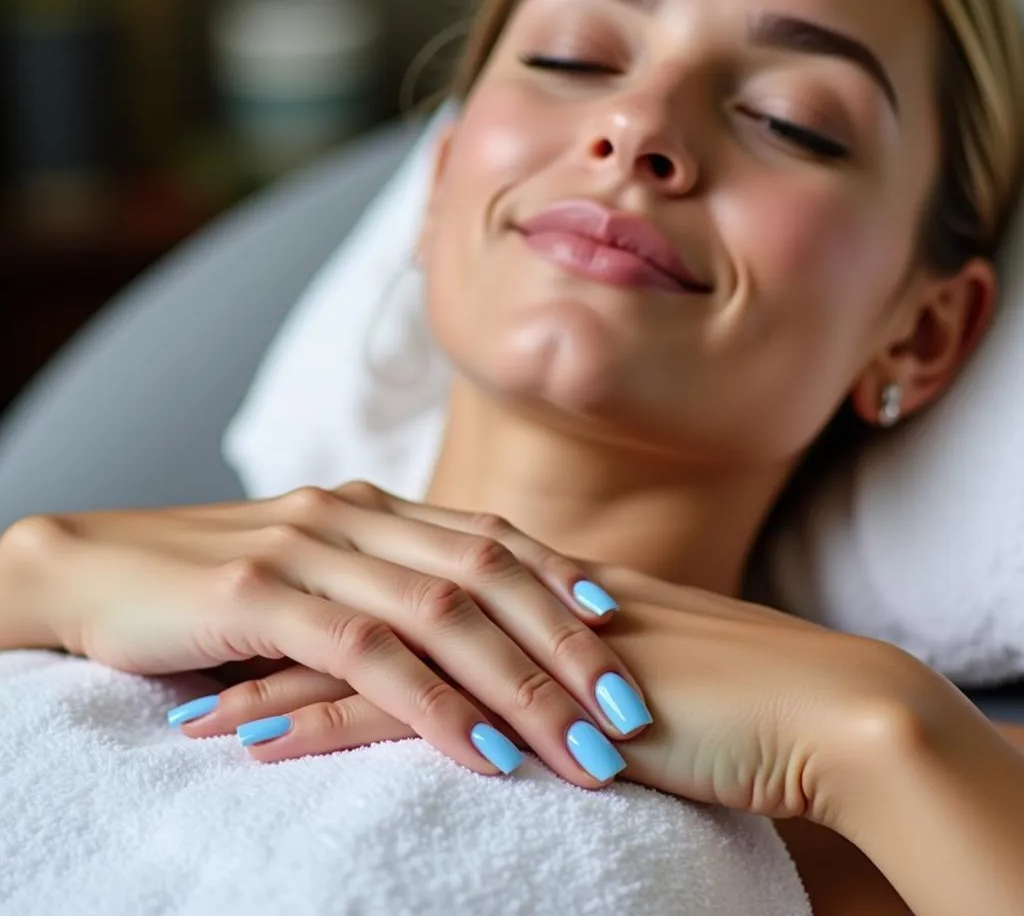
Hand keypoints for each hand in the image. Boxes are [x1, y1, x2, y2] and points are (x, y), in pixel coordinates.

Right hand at [6, 483, 650, 787]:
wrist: (94, 567)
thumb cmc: (211, 583)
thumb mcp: (312, 573)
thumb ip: (380, 583)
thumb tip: (458, 621)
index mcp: (375, 506)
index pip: (491, 538)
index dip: (561, 579)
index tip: (626, 626)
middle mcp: (356, 514)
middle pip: (489, 574)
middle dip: (568, 645)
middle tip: (632, 709)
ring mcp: (313, 549)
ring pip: (444, 614)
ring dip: (521, 687)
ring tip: (583, 751)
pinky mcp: (264, 594)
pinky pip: (372, 654)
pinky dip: (436, 705)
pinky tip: (482, 752)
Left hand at [215, 563, 942, 825]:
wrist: (812, 708)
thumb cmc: (734, 699)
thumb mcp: (631, 669)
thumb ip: (571, 664)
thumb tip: (528, 685)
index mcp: (529, 587)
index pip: (403, 590)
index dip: (329, 609)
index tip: (261, 634)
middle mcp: (508, 599)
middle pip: (364, 605)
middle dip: (276, 635)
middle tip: (194, 654)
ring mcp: (509, 643)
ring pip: (360, 651)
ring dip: (270, 681)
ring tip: (191, 711)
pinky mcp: (517, 696)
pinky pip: (392, 707)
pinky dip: (313, 725)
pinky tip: (251, 747)